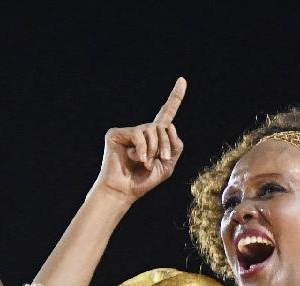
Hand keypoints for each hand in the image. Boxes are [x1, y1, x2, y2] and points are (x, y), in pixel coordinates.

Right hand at [95, 78, 185, 203]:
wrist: (125, 190)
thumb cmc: (144, 180)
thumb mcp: (167, 165)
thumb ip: (175, 147)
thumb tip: (169, 126)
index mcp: (155, 137)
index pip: (167, 114)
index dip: (175, 97)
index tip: (182, 80)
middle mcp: (143, 131)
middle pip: (163, 126)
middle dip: (165, 144)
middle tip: (160, 160)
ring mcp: (129, 131)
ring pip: (151, 129)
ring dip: (153, 149)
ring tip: (145, 162)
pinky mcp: (117, 133)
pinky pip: (138, 134)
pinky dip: (142, 148)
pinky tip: (137, 158)